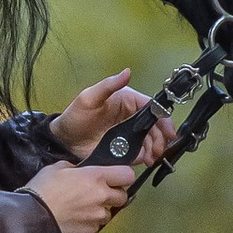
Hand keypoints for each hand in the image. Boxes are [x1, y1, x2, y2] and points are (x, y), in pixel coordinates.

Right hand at [24, 156, 138, 232]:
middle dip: (114, 194)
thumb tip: (79, 170)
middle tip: (99, 193)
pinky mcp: (91, 230)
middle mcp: (101, 196)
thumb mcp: (57, 168)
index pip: (127, 174)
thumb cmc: (43, 190)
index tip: (117, 177)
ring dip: (101, 209)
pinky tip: (76, 217)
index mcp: (96, 176)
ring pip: (110, 212)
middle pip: (123, 196)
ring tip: (83, 207)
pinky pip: (97, 225)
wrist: (33, 216)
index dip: (122, 175)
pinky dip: (90, 222)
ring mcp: (98, 215)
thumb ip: (75, 167)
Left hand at [47, 72, 176, 166]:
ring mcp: (128, 134)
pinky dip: (145, 157)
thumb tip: (127, 72)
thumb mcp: (89, 98)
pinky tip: (143, 160)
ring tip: (151, 158)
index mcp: (127, 101)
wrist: (63, 141)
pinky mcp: (124, 149)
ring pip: (150, 141)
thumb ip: (108, 85)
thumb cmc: (75, 116)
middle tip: (159, 149)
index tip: (169, 131)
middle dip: (161, 138)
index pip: (152, 108)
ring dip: (154, 149)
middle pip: (155, 126)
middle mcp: (131, 117)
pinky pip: (139, 153)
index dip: (163, 119)